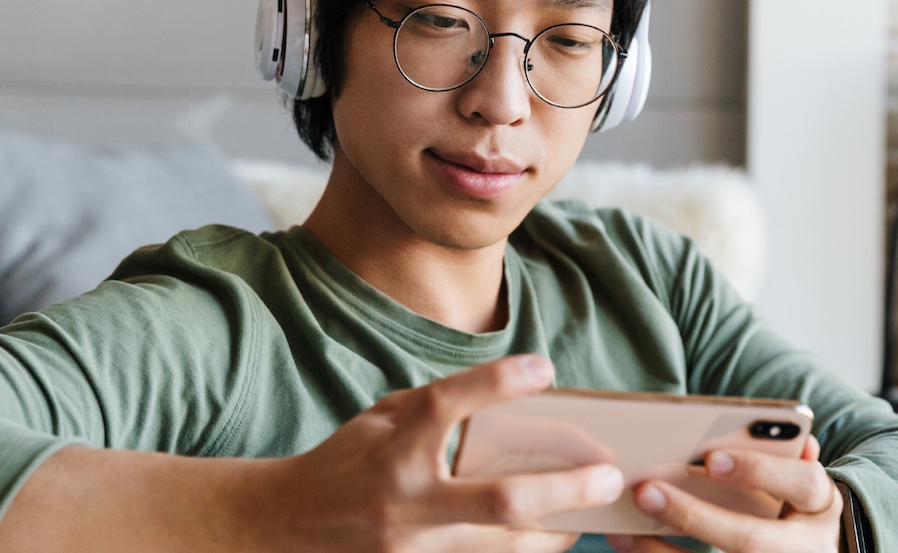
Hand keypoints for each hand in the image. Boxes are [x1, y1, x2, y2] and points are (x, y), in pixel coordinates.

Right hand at [254, 354, 624, 551]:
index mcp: (393, 446)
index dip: (496, 382)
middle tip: (610, 474)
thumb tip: (508, 396)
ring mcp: (412, 549)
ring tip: (596, 507)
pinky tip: (553, 535)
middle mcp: (406, 501)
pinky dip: (525, 551)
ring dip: (559, 529)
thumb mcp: (382, 418)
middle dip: (564, 490)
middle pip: (499, 501)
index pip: (447, 405)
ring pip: (504, 548)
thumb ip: (437, 408)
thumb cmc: (346, 461)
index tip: (544, 366)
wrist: (284, 529)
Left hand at [606, 435, 841, 552]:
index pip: (803, 484)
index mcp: (820, 507)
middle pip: (751, 540)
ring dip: (665, 552)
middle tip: (646, 492)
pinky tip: (631, 546)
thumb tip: (800, 440)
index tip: (711, 458)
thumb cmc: (798, 508)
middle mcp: (804, 548)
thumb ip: (789, 459)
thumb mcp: (803, 483)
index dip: (760, 471)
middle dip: (696, 518)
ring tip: (625, 529)